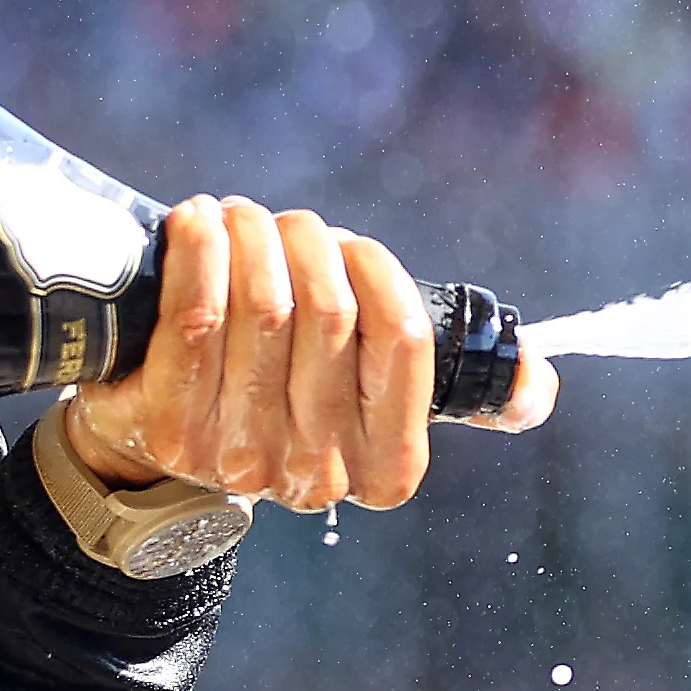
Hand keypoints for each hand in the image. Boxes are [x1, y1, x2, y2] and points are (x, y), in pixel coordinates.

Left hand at [64, 197, 558, 511]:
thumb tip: (537, 388)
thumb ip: (441, 383)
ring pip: (261, 305)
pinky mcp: (168, 424)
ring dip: (252, 235)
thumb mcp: (362, 401)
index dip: (377, 270)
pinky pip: (195, 317)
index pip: (402, 340)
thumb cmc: (275, 392)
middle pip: (325, 311)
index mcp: (383, 466)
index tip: (351, 245)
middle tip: (282, 225)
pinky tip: (199, 223)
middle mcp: (314, 471)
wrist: (152, 439)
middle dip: (306, 242)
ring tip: (238, 219)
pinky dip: (200, 249)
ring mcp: (236, 453)